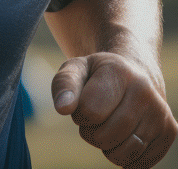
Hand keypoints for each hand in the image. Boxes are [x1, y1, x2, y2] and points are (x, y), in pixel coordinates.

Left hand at [53, 52, 177, 167]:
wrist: (135, 75)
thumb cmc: (97, 76)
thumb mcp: (75, 70)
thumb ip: (64, 85)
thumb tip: (63, 108)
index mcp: (119, 72)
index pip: (90, 112)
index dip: (79, 114)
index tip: (83, 104)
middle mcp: (145, 92)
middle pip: (105, 137)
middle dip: (90, 133)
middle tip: (94, 118)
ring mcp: (161, 114)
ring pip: (123, 154)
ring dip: (107, 147)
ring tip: (109, 126)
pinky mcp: (170, 132)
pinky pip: (140, 164)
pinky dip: (125, 158)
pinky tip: (124, 137)